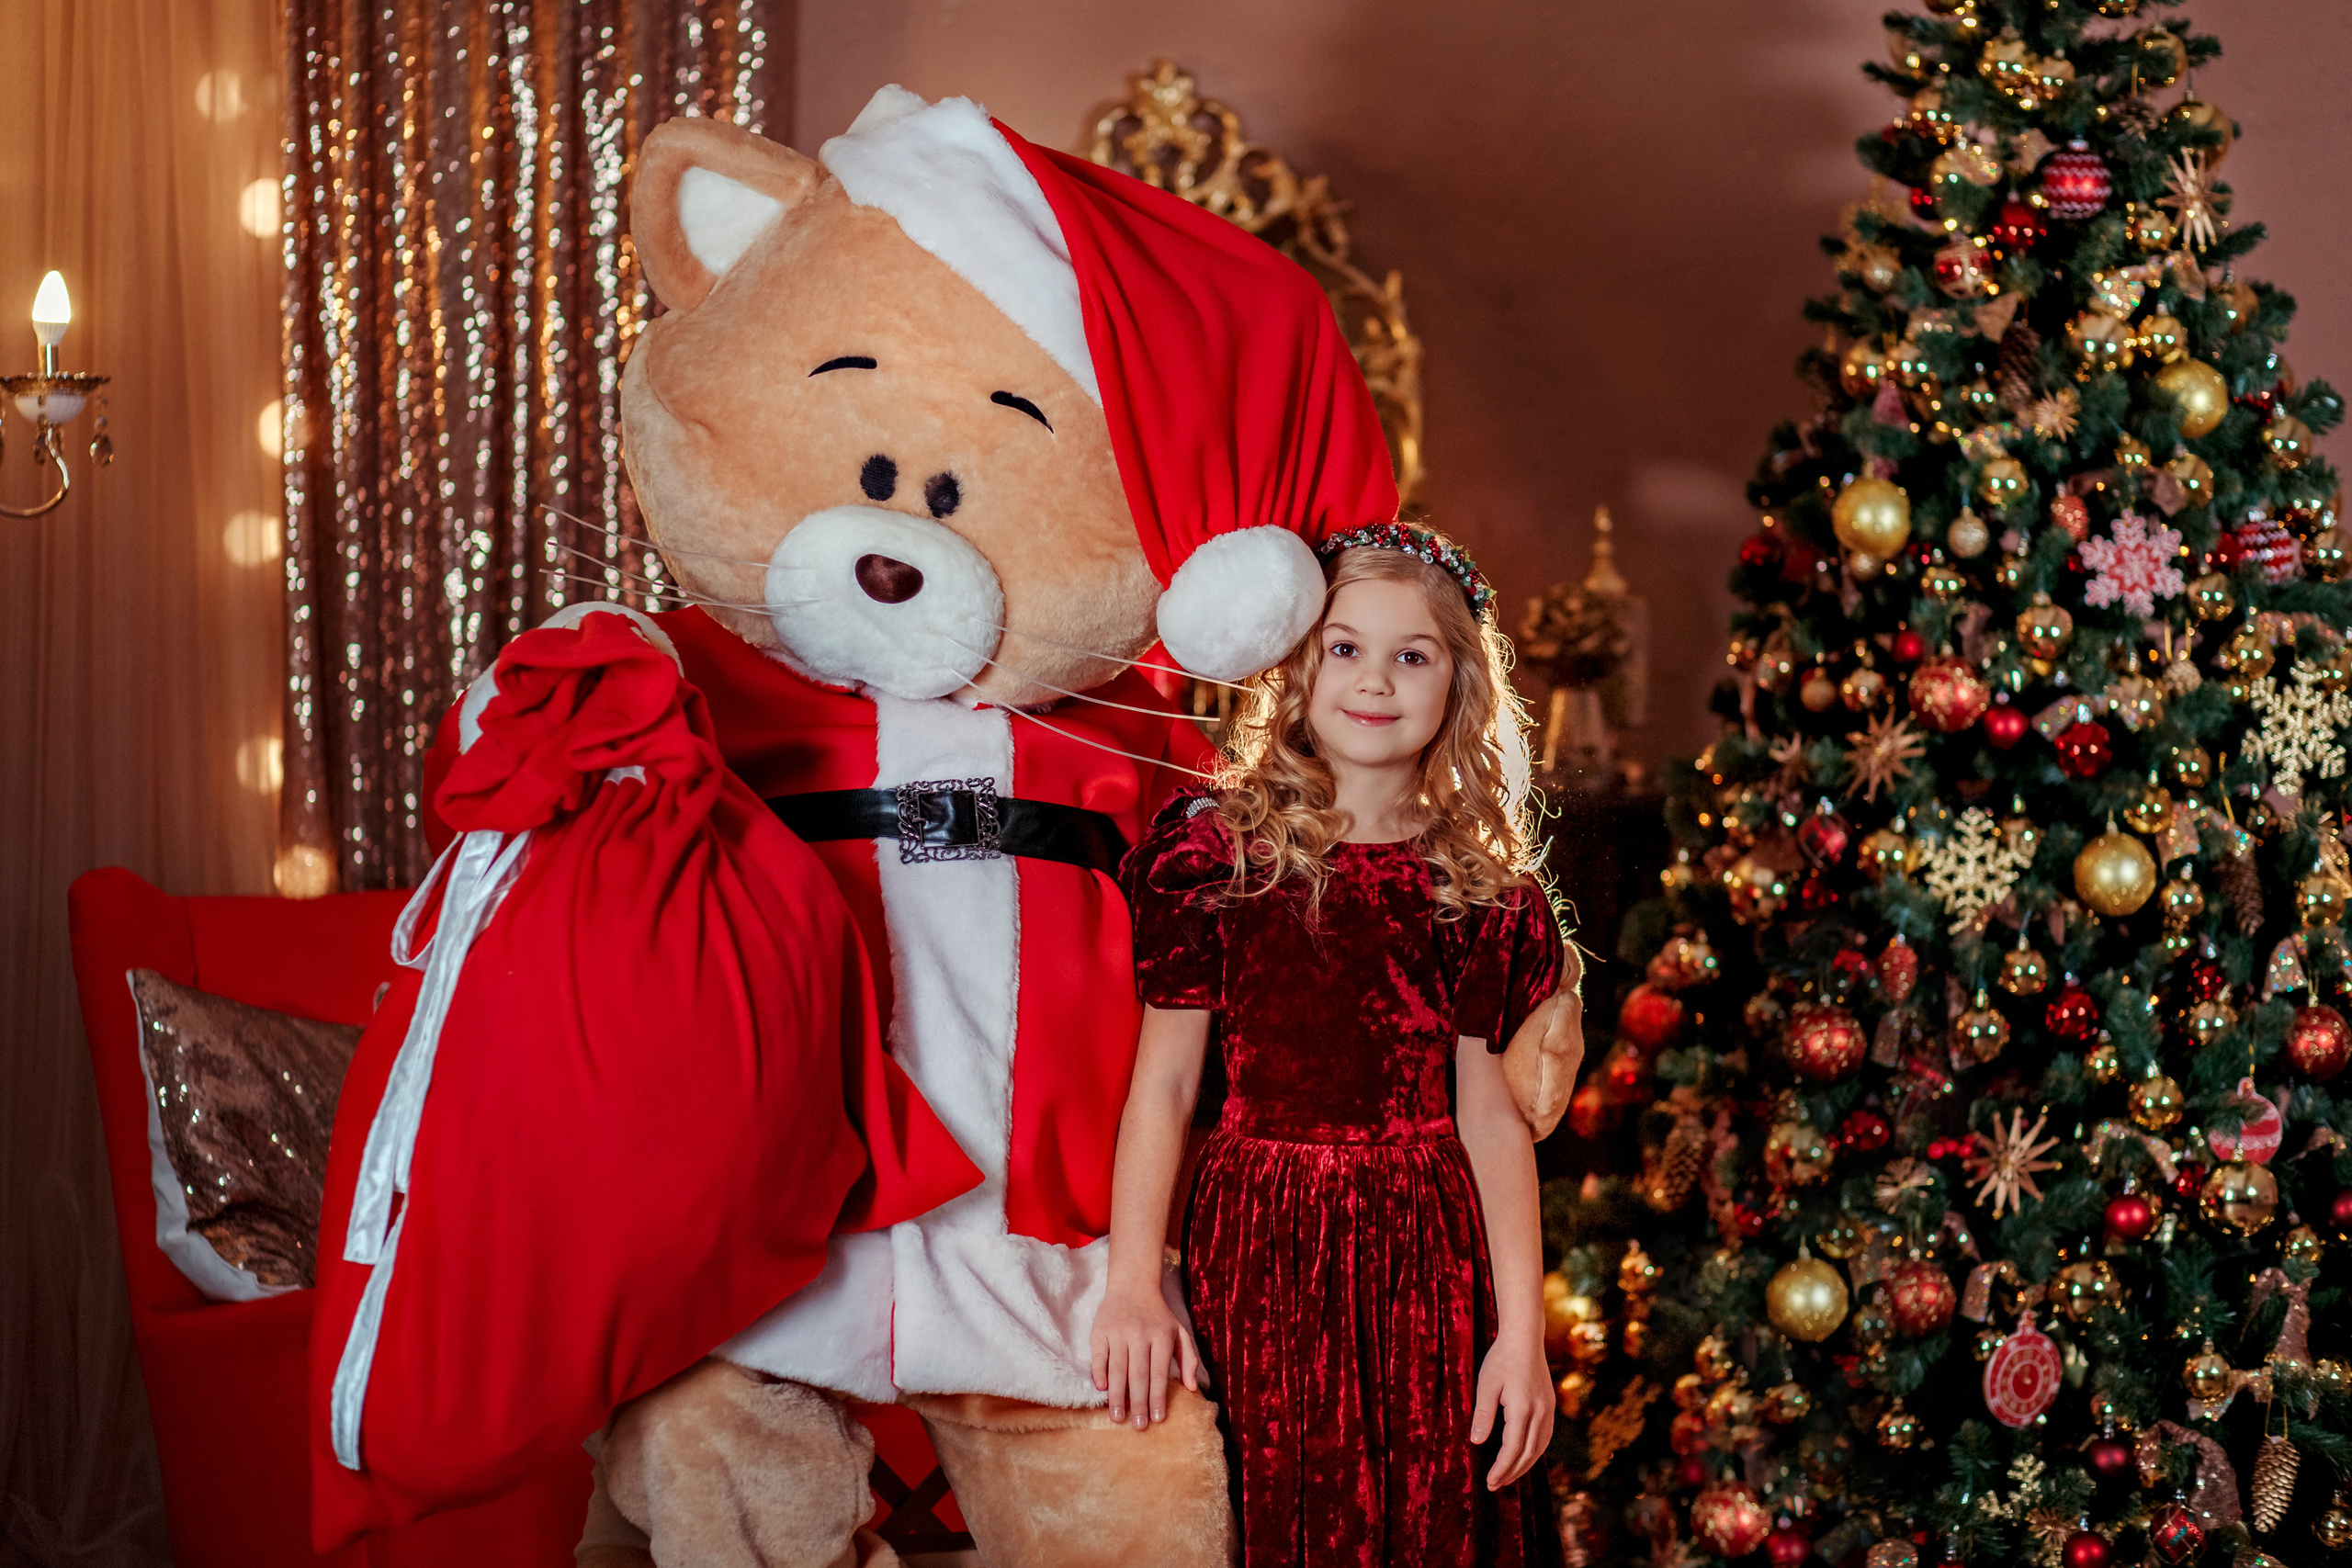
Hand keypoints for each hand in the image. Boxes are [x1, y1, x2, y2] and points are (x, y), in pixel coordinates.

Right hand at [1088, 1279, 1200, 1430]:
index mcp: (1162, 1336)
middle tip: (1138, 1427)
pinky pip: (1099, 1356)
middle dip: (1138, 1403)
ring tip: (1117, 1418)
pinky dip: (1099, 1373)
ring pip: (1117, 1369)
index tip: (1157, 1419)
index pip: (1160, 1373)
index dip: (1158, 1397)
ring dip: (1117, 1395)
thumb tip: (1192, 1388)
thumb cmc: (1159, 1315)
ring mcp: (1118, 1332)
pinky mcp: (1100, 1330)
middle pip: (1138, 1374)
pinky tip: (1102, 1390)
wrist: (1133, 1284)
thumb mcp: (1180, 1332)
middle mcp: (1140, 1334)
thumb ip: (1189, 1358)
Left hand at [1468, 1330, 1553, 1490]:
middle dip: (1511, 1472)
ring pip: (1539, 1448)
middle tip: (1495, 1485)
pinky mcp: (1550, 1406)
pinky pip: (1544, 1437)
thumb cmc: (1501, 1359)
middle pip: (1528, 1453)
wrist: (1525, 1338)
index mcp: (1522, 1408)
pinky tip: (1523, 1457)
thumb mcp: (1486, 1385)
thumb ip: (1483, 1415)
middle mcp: (1540, 1412)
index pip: (1513, 1448)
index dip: (1502, 1468)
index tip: (1490, 1481)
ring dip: (1524, 1465)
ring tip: (1507, 1477)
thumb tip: (1477, 1443)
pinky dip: (1534, 1452)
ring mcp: (1548, 1410)